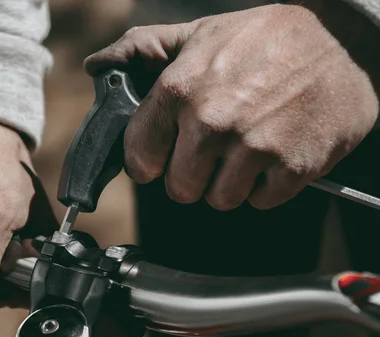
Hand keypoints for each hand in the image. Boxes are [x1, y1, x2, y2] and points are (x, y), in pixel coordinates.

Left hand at [85, 4, 378, 209]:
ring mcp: (253, 147)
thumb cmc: (263, 38)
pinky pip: (260, 201)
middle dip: (191, 177)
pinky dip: (264, 187)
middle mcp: (212, 122)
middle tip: (210, 155)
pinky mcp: (292, 167)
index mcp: (179, 91)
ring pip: (219, 200)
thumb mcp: (198, 34)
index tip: (158, 161)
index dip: (148, 163)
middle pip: (179, 188)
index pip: (140, 155)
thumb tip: (97, 64)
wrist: (341, 40)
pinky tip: (272, 156)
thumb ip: (142, 50)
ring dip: (228, 184)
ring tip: (243, 153)